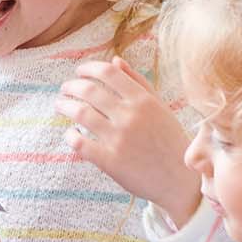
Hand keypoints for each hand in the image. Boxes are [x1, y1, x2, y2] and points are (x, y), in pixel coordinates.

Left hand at [57, 59, 198, 224]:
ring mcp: (119, 139)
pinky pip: (79, 143)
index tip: (79, 71)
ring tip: (61, 105)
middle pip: (89, 90)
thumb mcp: (160, 107)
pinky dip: (69, 135)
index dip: (88, 68)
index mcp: (143, 101)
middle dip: (71, 86)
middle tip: (65, 88)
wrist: (180, 180)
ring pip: (80, 113)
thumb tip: (115, 61)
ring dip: (65, 106)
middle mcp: (130, 116)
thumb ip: (138, 83)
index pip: (108, 73)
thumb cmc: (169, 141)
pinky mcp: (110, 161)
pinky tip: (70, 134)